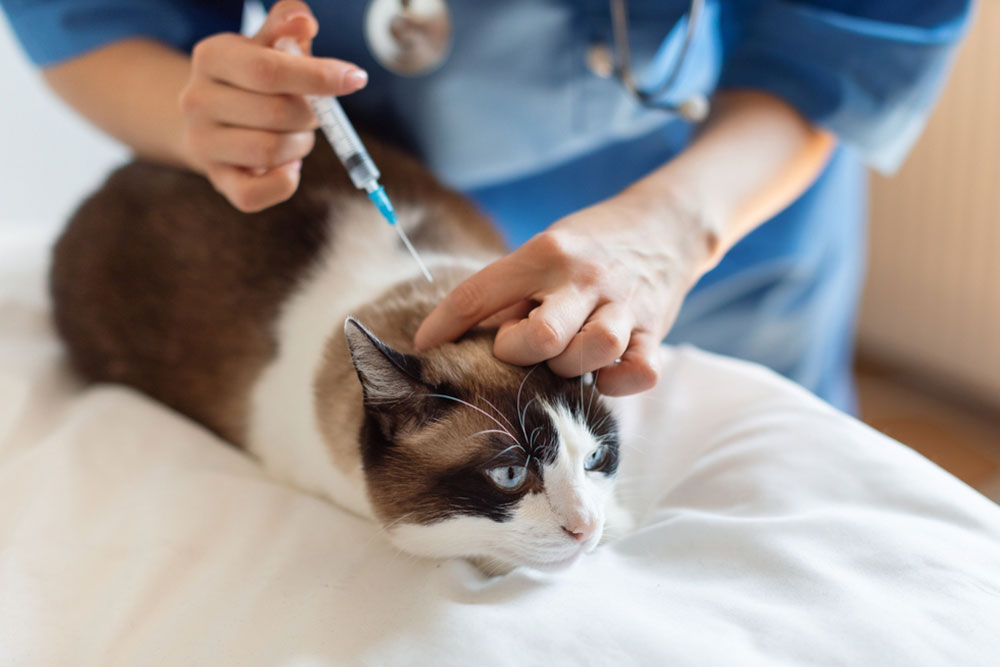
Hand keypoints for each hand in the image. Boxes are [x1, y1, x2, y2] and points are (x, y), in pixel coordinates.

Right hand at [178, 0, 367, 211]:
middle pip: (278, 113)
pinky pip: (258, 194)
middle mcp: (197, 100)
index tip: (355, 78)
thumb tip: (303, 20)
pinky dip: (285, 181)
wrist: (212, 121)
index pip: (268, 70)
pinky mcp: (217, 180)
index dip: (319, 76)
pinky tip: (287, 164)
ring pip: (273, 151)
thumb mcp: (267, 45)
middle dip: (312, 114)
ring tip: (297, 135)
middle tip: (313, 112)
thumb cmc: (252, 80)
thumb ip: (286, 27)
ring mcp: (202, 144)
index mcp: (211, 56)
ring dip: (301, 145)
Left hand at [414, 194, 712, 395]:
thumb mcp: (544, 250)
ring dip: (571, 366)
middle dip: (519, 353)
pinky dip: (617, 382)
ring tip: (565, 357)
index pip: (479, 293)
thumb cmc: (590, 246)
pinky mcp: (655, 331)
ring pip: (593, 352)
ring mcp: (625, 305)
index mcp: (546, 252)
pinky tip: (603, 372)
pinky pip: (638, 372)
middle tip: (520, 347)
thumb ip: (509, 292)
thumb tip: (457, 339)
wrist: (667, 225)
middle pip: (541, 337)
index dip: (444, 326)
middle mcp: (585, 277)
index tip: (424, 348)